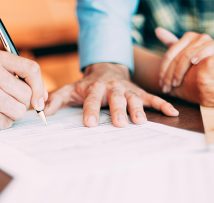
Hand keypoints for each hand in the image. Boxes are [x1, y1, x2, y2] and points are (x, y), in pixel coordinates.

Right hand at [0, 50, 47, 129]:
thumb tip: (43, 98)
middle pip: (27, 94)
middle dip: (22, 102)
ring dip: (12, 114)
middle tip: (7, 100)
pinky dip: (1, 122)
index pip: (31, 69)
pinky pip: (7, 123)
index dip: (40, 86)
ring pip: (19, 110)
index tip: (39, 98)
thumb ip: (23, 79)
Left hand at [44, 63, 178, 127]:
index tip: (89, 124)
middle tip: (120, 124)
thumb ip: (56, 99)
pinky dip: (163, 104)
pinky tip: (173, 113)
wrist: (106, 68)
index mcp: (94, 88)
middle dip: (118, 111)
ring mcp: (127, 90)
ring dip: (138, 109)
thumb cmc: (87, 84)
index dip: (90, 111)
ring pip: (134, 99)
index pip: (91, 100)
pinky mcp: (139, 92)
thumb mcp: (70, 89)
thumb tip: (41, 112)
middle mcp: (112, 88)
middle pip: (115, 99)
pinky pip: (152, 97)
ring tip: (141, 122)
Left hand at [155, 28, 213, 92]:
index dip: (163, 70)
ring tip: (175, 84)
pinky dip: (199, 56)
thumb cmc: (200, 62)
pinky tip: (193, 64)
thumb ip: (171, 43)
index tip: (160, 84)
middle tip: (166, 88)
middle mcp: (196, 37)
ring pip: (188, 56)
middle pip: (177, 57)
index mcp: (187, 38)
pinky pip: (207, 51)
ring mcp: (207, 41)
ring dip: (180, 72)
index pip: (169, 54)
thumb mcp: (184, 54)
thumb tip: (157, 30)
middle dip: (170, 75)